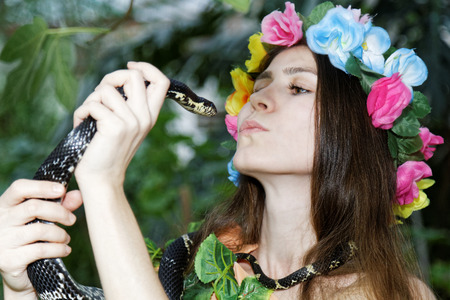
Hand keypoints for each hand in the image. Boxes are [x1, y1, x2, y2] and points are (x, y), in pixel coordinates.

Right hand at [0, 179, 81, 296]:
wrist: (15, 271)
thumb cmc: (30, 237)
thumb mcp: (42, 218)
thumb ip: (60, 205)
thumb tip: (79, 195)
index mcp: (5, 205)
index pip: (19, 188)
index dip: (42, 186)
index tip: (62, 190)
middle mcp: (0, 221)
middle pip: (33, 207)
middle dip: (59, 212)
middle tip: (72, 220)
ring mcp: (2, 241)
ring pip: (39, 230)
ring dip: (60, 234)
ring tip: (65, 238)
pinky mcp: (8, 260)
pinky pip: (40, 250)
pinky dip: (58, 249)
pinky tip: (64, 250)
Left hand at [73, 62, 169, 185]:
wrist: (102, 179)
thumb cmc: (106, 150)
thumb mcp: (124, 125)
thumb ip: (126, 103)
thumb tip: (115, 79)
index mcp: (149, 116)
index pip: (162, 82)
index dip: (147, 68)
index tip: (131, 66)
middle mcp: (144, 117)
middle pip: (134, 76)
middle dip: (111, 78)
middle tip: (100, 95)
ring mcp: (132, 122)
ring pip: (106, 89)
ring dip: (91, 99)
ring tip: (89, 117)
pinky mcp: (115, 127)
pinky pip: (92, 105)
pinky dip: (81, 112)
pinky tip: (81, 124)